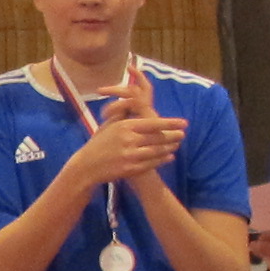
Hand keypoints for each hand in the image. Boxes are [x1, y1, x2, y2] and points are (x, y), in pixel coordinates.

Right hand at [61, 71, 184, 188]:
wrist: (86, 166)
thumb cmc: (98, 143)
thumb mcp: (109, 125)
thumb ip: (125, 115)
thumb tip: (136, 101)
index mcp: (125, 126)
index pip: (153, 123)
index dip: (171, 123)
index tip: (183, 123)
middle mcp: (129, 140)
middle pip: (158, 137)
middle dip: (173, 135)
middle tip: (183, 134)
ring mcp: (131, 156)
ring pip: (157, 151)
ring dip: (169, 147)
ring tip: (176, 145)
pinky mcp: (131, 169)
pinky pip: (152, 163)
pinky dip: (162, 160)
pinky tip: (169, 157)